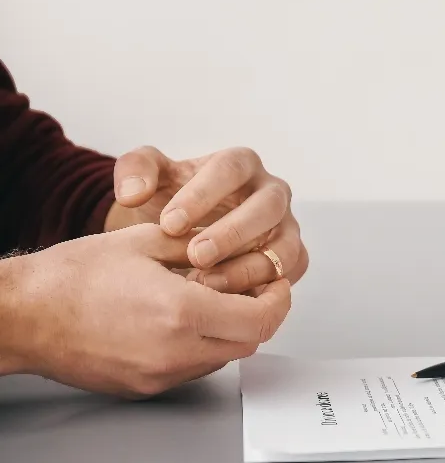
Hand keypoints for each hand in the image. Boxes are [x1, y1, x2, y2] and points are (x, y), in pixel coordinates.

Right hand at [0, 223, 291, 396]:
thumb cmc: (71, 277)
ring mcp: (160, 374)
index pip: (260, 320)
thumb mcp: (144, 241)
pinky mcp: (145, 387)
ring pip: (223, 359)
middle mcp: (176, 351)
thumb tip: (231, 247)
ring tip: (213, 303)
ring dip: (230, 333)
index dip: (278, 301)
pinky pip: (193, 370)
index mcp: (182, 311)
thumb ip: (197, 246)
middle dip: (259, 316)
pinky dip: (202, 348)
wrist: (23, 315)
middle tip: (254, 291)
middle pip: (250, 343)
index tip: (277, 285)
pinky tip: (182, 323)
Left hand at [104, 146, 308, 292]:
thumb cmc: (172, 200)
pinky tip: (229, 298)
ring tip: (208, 283)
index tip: (169, 224)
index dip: (202, 196)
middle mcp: (271, 192)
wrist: (186, 230)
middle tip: (196, 255)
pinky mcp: (292, 256)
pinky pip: (289, 271)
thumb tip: (134, 192)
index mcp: (240, 164)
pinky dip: (265, 285)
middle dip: (231, 233)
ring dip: (250, 266)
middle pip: (266, 206)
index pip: (229, 170)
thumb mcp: (148, 178)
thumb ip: (134, 173)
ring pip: (284, 244)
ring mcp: (286, 226)